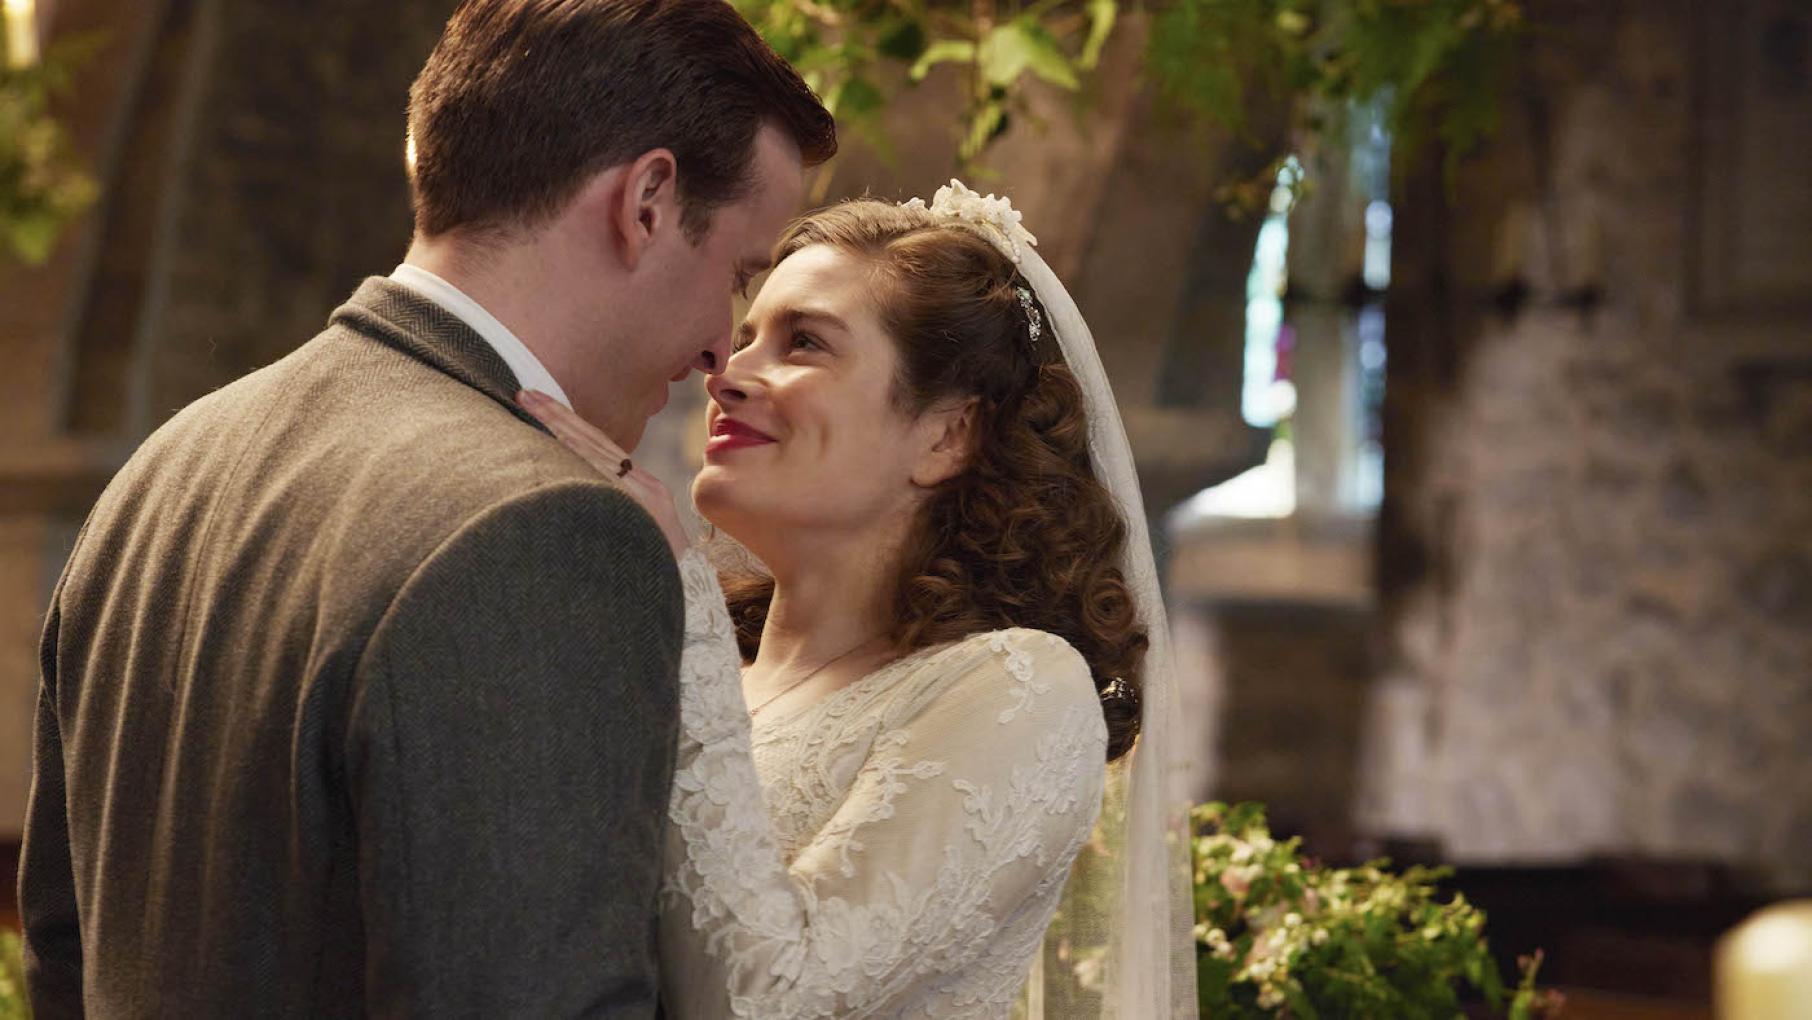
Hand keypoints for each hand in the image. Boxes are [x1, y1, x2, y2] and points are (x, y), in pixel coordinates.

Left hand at [517, 390, 689, 558]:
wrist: (689, 596)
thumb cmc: (656, 572)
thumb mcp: (636, 536)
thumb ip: (613, 512)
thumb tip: (576, 502)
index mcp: (643, 489)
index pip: (600, 448)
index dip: (570, 424)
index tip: (540, 404)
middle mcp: (646, 485)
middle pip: (595, 441)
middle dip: (559, 414)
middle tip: (525, 391)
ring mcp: (646, 494)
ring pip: (597, 451)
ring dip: (563, 425)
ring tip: (533, 403)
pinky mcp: (647, 504)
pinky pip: (605, 472)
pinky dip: (581, 451)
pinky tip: (558, 434)